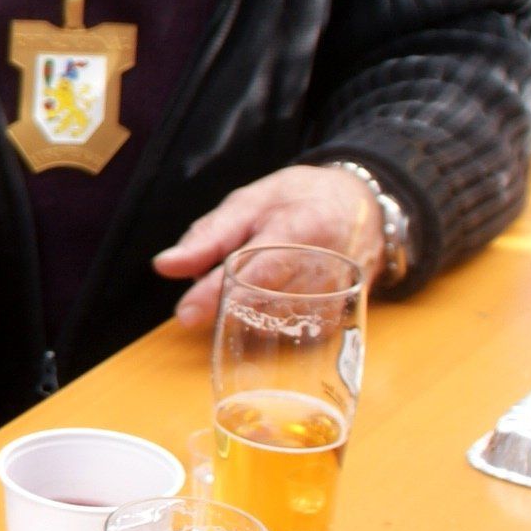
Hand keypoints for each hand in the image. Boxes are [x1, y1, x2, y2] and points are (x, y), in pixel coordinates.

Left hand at [150, 164, 380, 327]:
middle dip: (226, 305)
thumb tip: (166, 266)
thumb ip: (208, 237)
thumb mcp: (249, 202)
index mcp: (301, 227)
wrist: (364, 205)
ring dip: (246, 313)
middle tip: (201, 302)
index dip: (218, 295)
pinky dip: (270, 321)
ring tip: (242, 285)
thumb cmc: (298, 200)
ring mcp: (340, 295)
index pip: (256, 271)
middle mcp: (327, 265)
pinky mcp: (342, 317)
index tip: (186, 315)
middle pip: (265, 301)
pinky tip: (266, 300)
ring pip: (277, 320)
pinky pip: (294, 331)